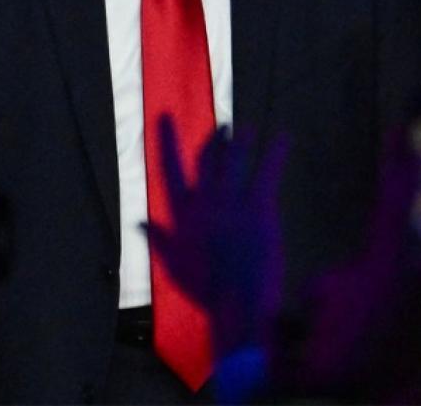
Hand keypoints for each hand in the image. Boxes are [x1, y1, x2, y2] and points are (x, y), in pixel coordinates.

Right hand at [146, 116, 288, 356]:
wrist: (238, 304)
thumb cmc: (206, 291)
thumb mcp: (174, 266)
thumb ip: (158, 239)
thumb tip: (138, 221)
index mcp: (183, 215)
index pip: (170, 170)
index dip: (168, 141)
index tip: (165, 116)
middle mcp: (205, 202)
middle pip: (207, 160)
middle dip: (215, 140)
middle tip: (223, 126)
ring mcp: (232, 203)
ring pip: (235, 161)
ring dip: (241, 142)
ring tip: (247, 128)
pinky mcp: (259, 207)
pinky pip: (267, 172)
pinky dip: (276, 153)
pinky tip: (283, 138)